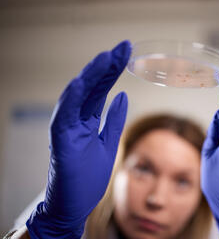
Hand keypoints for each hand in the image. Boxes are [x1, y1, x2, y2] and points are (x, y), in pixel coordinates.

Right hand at [26, 41, 131, 238]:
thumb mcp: (109, 143)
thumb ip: (114, 120)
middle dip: (107, 65)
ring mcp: (66, 128)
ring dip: (91, 76)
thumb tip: (123, 95)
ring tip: (106, 57)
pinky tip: (80, 83)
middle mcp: (75, 119)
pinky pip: (64, 117)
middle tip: (123, 46)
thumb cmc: (88, 175)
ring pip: (77, 95)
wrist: (74, 204)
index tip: (126, 51)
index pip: (101, 88)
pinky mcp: (60, 141)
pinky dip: (71, 99)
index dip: (113, 69)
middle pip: (92, 86)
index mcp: (87, 118)